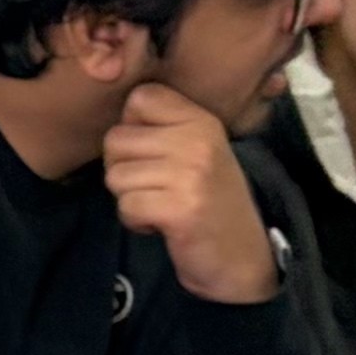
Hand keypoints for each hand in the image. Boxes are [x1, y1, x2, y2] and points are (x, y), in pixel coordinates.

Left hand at [103, 84, 278, 304]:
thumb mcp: (195, 152)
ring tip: (162, 204)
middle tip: (156, 187)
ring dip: (130, 198)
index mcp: (201, 120)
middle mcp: (198, 140)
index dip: (132, 127)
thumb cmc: (208, 202)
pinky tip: (162, 223)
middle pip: (116, 139)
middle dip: (124, 169)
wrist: (241, 257)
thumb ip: (161, 128)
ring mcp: (191, 174)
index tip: (153, 153)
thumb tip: (114, 116)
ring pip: (116, 175)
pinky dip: (135, 220)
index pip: (141, 97)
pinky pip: (126, 205)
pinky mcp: (180, 208)